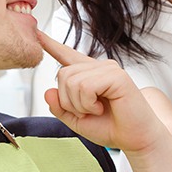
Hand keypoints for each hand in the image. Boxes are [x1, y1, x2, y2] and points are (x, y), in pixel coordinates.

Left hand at [38, 30, 171, 171]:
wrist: (134, 139)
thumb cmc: (111, 127)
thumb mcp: (77, 121)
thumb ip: (60, 108)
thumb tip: (49, 91)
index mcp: (88, 75)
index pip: (67, 55)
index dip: (50, 44)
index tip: (37, 33)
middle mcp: (98, 67)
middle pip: (63, 74)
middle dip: (69, 101)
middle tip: (88, 111)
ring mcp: (108, 69)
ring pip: (72, 81)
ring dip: (80, 104)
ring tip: (97, 109)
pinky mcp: (116, 76)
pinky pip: (86, 86)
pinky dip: (88, 103)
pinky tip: (102, 107)